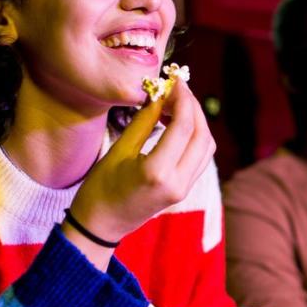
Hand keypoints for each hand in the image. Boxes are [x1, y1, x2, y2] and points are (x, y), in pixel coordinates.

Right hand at [68, 80, 213, 259]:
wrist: (101, 225)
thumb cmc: (100, 188)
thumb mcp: (119, 150)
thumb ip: (144, 121)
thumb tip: (159, 94)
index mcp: (158, 172)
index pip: (184, 126)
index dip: (183, 99)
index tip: (174, 80)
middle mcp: (178, 182)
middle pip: (202, 135)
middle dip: (193, 107)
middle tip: (176, 89)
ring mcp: (185, 189)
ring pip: (206, 146)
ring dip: (197, 121)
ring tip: (175, 103)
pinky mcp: (185, 190)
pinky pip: (201, 157)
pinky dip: (195, 136)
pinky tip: (177, 123)